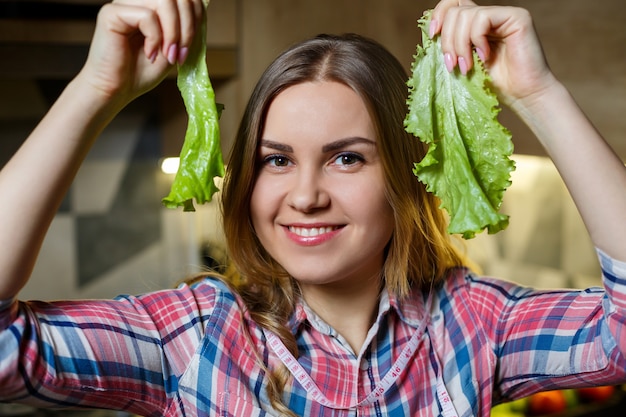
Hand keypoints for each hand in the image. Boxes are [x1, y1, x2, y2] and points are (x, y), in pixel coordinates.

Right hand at [76, 0, 204, 107]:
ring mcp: (123, 3)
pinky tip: (149, 54)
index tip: (190, 46)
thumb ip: (186, 27)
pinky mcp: (111, 13)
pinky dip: (154, 38)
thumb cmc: (141, 71)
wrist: (116, 90)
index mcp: (151, 4)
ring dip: (173, 33)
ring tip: (168, 55)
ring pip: (164, 2)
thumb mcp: (174, 47)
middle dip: (187, 28)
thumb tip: (203, 7)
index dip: (196, 17)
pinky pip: (147, 16)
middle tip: (180, 54)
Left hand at [430, 0, 556, 107]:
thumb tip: (429, 31)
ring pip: (465, 14)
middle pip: (455, 11)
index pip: (452, 4)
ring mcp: (503, 14)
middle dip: (447, 40)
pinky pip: (482, 18)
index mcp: (476, 25)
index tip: (432, 35)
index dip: (438, 14)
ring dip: (460, 45)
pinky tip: (485, 56)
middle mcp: (490, 16)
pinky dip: (476, 39)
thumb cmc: (494, 85)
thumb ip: (450, 45)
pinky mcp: (517, 17)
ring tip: (467, 67)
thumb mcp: (462, 62)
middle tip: (452, 65)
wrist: (523, 96)